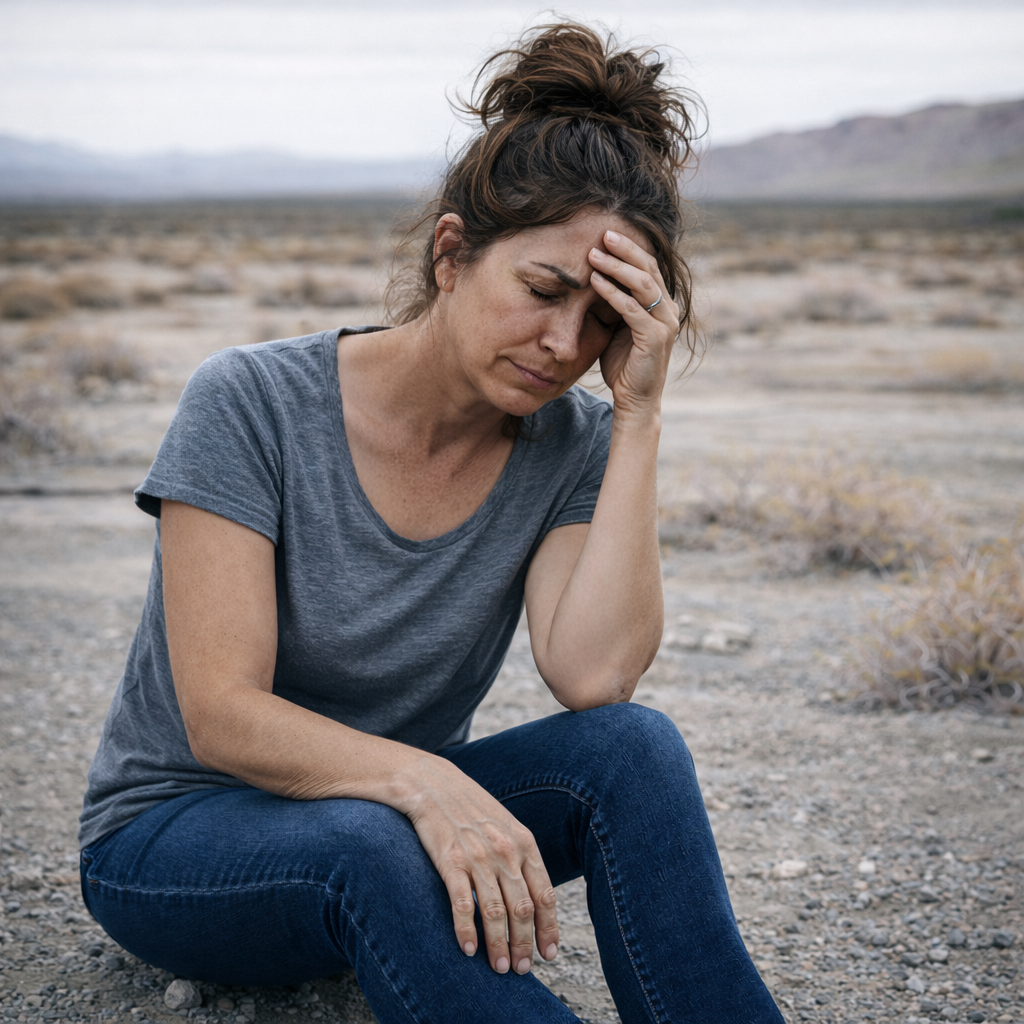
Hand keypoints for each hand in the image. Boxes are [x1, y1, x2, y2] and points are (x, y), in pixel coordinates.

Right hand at [390, 754, 558, 973]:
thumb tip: (534, 897)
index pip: (544, 894)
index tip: (548, 954)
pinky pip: (462, 904)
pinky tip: (468, 950)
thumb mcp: (505, 826)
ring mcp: (478, 856)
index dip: (548, 928)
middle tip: (521, 969)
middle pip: (523, 909)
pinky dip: (467, 931)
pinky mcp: (450, 861)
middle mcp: (505, 851)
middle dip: (524, 944)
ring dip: (499, 945)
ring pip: (496, 912)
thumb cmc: (470, 808)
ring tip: (499, 967)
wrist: (432, 783)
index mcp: (523, 842)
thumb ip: (520, 857)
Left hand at [588, 230, 678, 416]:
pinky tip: (595, 282)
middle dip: (625, 249)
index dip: (629, 249)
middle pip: (648, 268)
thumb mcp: (618, 327)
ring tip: (594, 254)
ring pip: (641, 285)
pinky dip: (612, 293)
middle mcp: (668, 310)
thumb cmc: (624, 364)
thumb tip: (594, 278)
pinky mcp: (654, 338)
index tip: (606, 234)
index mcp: (661, 304)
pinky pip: (631, 309)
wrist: (635, 399)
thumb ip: (614, 304)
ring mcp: (664, 324)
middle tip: (603, 233)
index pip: (648, 267)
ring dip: (616, 267)